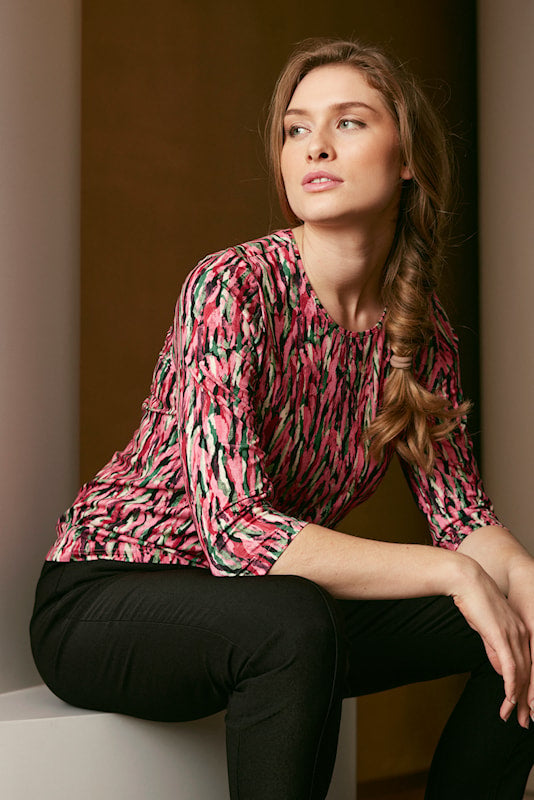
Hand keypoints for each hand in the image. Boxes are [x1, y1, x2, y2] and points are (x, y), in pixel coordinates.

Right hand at [451, 556, 530, 727]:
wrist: (465, 580)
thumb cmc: (472, 600)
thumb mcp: (485, 627)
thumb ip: (494, 647)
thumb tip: (499, 667)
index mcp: (520, 630)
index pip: (528, 664)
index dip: (526, 687)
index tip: (521, 705)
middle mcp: (522, 634)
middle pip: (528, 673)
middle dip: (525, 699)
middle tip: (522, 720)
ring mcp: (514, 635)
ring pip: (521, 674)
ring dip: (517, 698)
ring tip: (512, 716)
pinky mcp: (502, 637)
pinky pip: (511, 668)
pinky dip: (511, 686)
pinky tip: (509, 700)